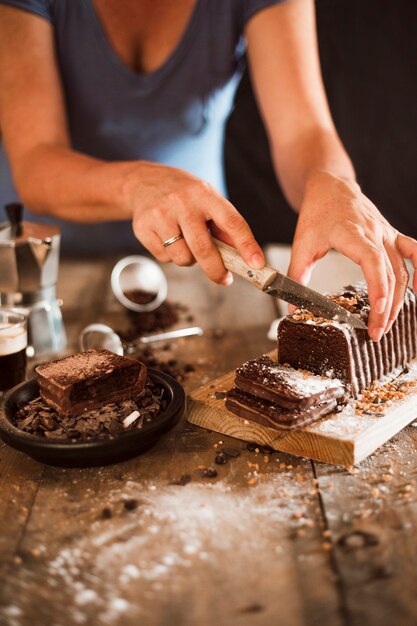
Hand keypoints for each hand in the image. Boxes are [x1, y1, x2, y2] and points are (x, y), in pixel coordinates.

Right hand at [128, 162, 264, 284]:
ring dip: (189, 260)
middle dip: (216, 270)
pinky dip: (170, 257)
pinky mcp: (143, 228)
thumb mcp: (207, 200)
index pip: (232, 222)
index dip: (247, 245)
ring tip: (185, 243)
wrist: (143, 182)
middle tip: (223, 279)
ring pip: (183, 258)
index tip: (257, 264)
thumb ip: (224, 226)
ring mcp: (160, 215)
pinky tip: (168, 239)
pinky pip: (164, 258)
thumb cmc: (184, 195)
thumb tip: (243, 257)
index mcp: (205, 194)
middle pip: (203, 249)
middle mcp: (182, 203)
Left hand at [287, 171, 416, 340]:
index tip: (377, 311)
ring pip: (403, 269)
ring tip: (387, 323)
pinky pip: (414, 254)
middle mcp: (375, 232)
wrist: (331, 186)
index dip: (378, 287)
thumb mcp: (301, 244)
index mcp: (351, 232)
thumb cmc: (316, 213)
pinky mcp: (392, 236)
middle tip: (376, 333)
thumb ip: (297, 275)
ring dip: (399, 299)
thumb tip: (292, 308)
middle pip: (390, 272)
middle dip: (386, 306)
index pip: (373, 260)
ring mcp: (387, 234)